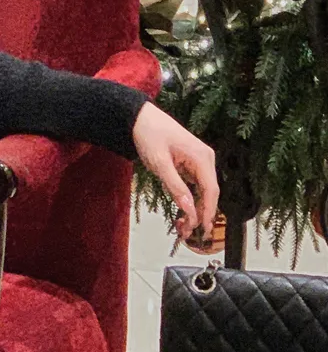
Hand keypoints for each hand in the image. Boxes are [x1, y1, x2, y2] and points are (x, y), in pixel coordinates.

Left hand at [132, 101, 218, 243]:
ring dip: (194, 210)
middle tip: (187, 233)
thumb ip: (175, 186)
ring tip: (182, 227)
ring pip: (202, 192)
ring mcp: (199, 162)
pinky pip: (194, 186)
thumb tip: (189, 208)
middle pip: (209, 194)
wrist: (140, 118)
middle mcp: (205, 159)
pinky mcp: (191, 165)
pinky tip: (181, 213)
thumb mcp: (159, 163)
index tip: (201, 229)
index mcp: (202, 157)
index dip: (208, 212)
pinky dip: (188, 200)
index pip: (211, 190)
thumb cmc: (150, 135)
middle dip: (200, 214)